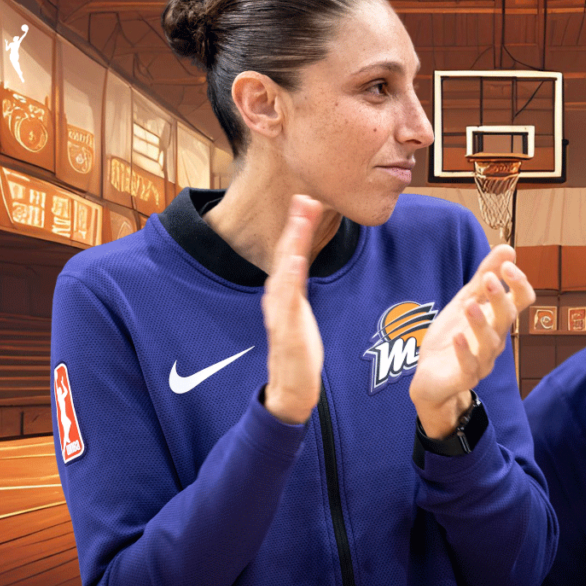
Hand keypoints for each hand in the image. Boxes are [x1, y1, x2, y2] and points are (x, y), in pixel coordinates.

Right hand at [262, 195, 324, 424]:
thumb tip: (296, 267)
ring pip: (286, 271)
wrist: (291, 388)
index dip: (298, 227)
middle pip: (287, 255)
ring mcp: (281, 313)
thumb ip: (296, 290)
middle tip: (305, 197)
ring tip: (301, 219)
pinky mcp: (285, 331)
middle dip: (296, 226)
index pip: (292, 254)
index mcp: (284, 293)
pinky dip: (290, 279)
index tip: (307, 200)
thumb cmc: (297, 352)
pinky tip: (296, 261)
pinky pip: (286, 301)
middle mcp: (278, 299)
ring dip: (294, 243)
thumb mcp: (300, 313)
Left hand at [409, 245, 534, 438]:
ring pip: (489, 342)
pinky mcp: (464, 376)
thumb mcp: (465, 302)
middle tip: (490, 278)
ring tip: (469, 304)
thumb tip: (508, 248)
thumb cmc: (453, 336)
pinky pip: (469, 366)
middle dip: (500, 298)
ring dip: (480, 322)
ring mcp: (482, 359)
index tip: (507, 265)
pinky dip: (465, 351)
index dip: (518, 283)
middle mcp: (495, 339)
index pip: (521, 300)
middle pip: (507, 318)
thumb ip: (484, 277)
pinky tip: (458, 337)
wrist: (432, 378)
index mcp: (497, 319)